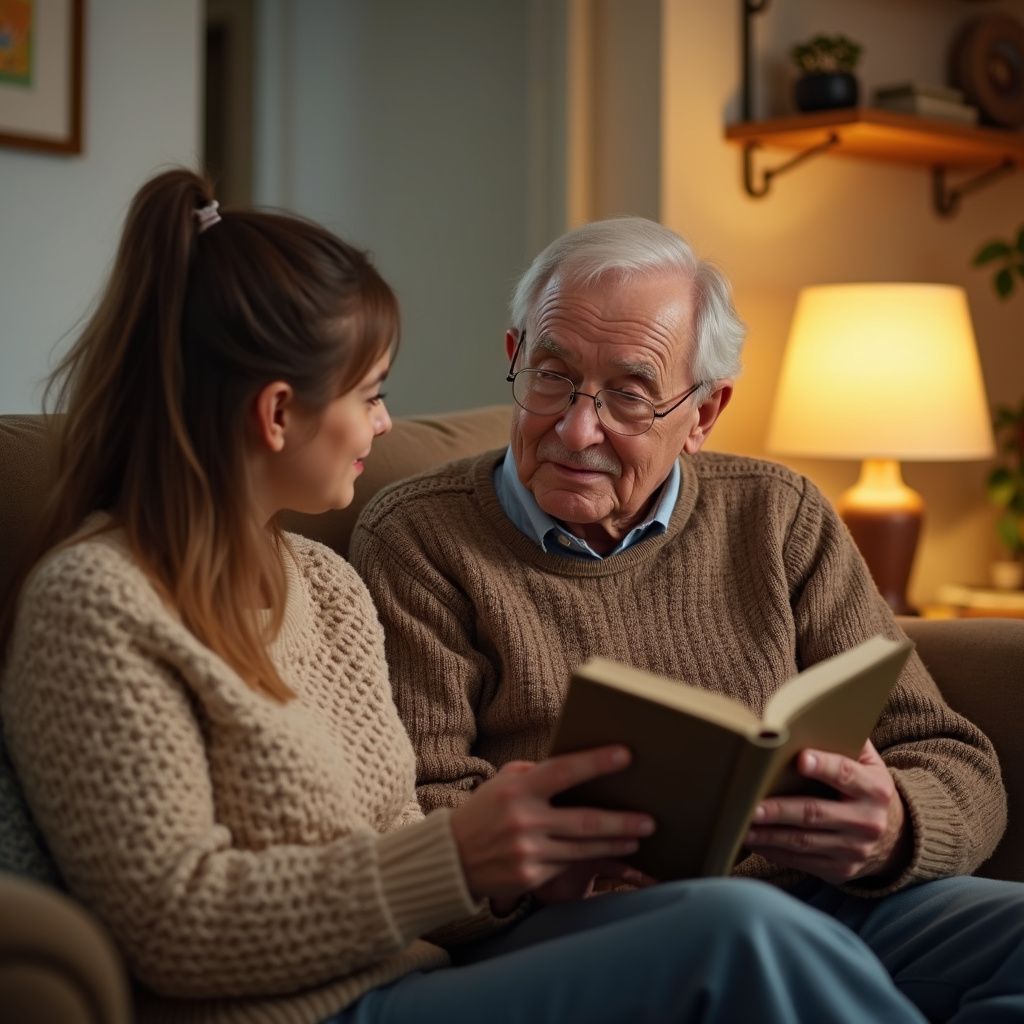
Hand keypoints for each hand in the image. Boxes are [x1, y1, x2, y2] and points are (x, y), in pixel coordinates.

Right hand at [449, 746, 655, 902]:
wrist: (451, 857)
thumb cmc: (484, 811)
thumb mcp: (503, 782)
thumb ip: (535, 772)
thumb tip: (575, 764)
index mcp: (518, 788)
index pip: (564, 771)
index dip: (596, 762)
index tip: (625, 755)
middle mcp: (524, 819)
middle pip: (584, 820)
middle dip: (622, 821)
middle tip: (650, 820)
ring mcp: (527, 851)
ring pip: (583, 848)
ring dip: (615, 844)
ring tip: (638, 838)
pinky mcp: (530, 877)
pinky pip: (568, 865)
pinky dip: (590, 859)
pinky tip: (610, 854)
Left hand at [744, 740, 910, 884]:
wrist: (895, 837)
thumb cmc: (866, 787)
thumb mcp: (869, 763)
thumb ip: (848, 741)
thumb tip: (812, 716)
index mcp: (874, 788)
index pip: (847, 774)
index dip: (824, 766)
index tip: (800, 759)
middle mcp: (867, 821)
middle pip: (816, 813)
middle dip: (781, 810)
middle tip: (752, 806)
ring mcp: (854, 850)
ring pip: (804, 842)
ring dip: (770, 835)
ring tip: (743, 825)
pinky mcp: (841, 869)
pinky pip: (803, 861)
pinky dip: (776, 852)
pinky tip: (755, 841)